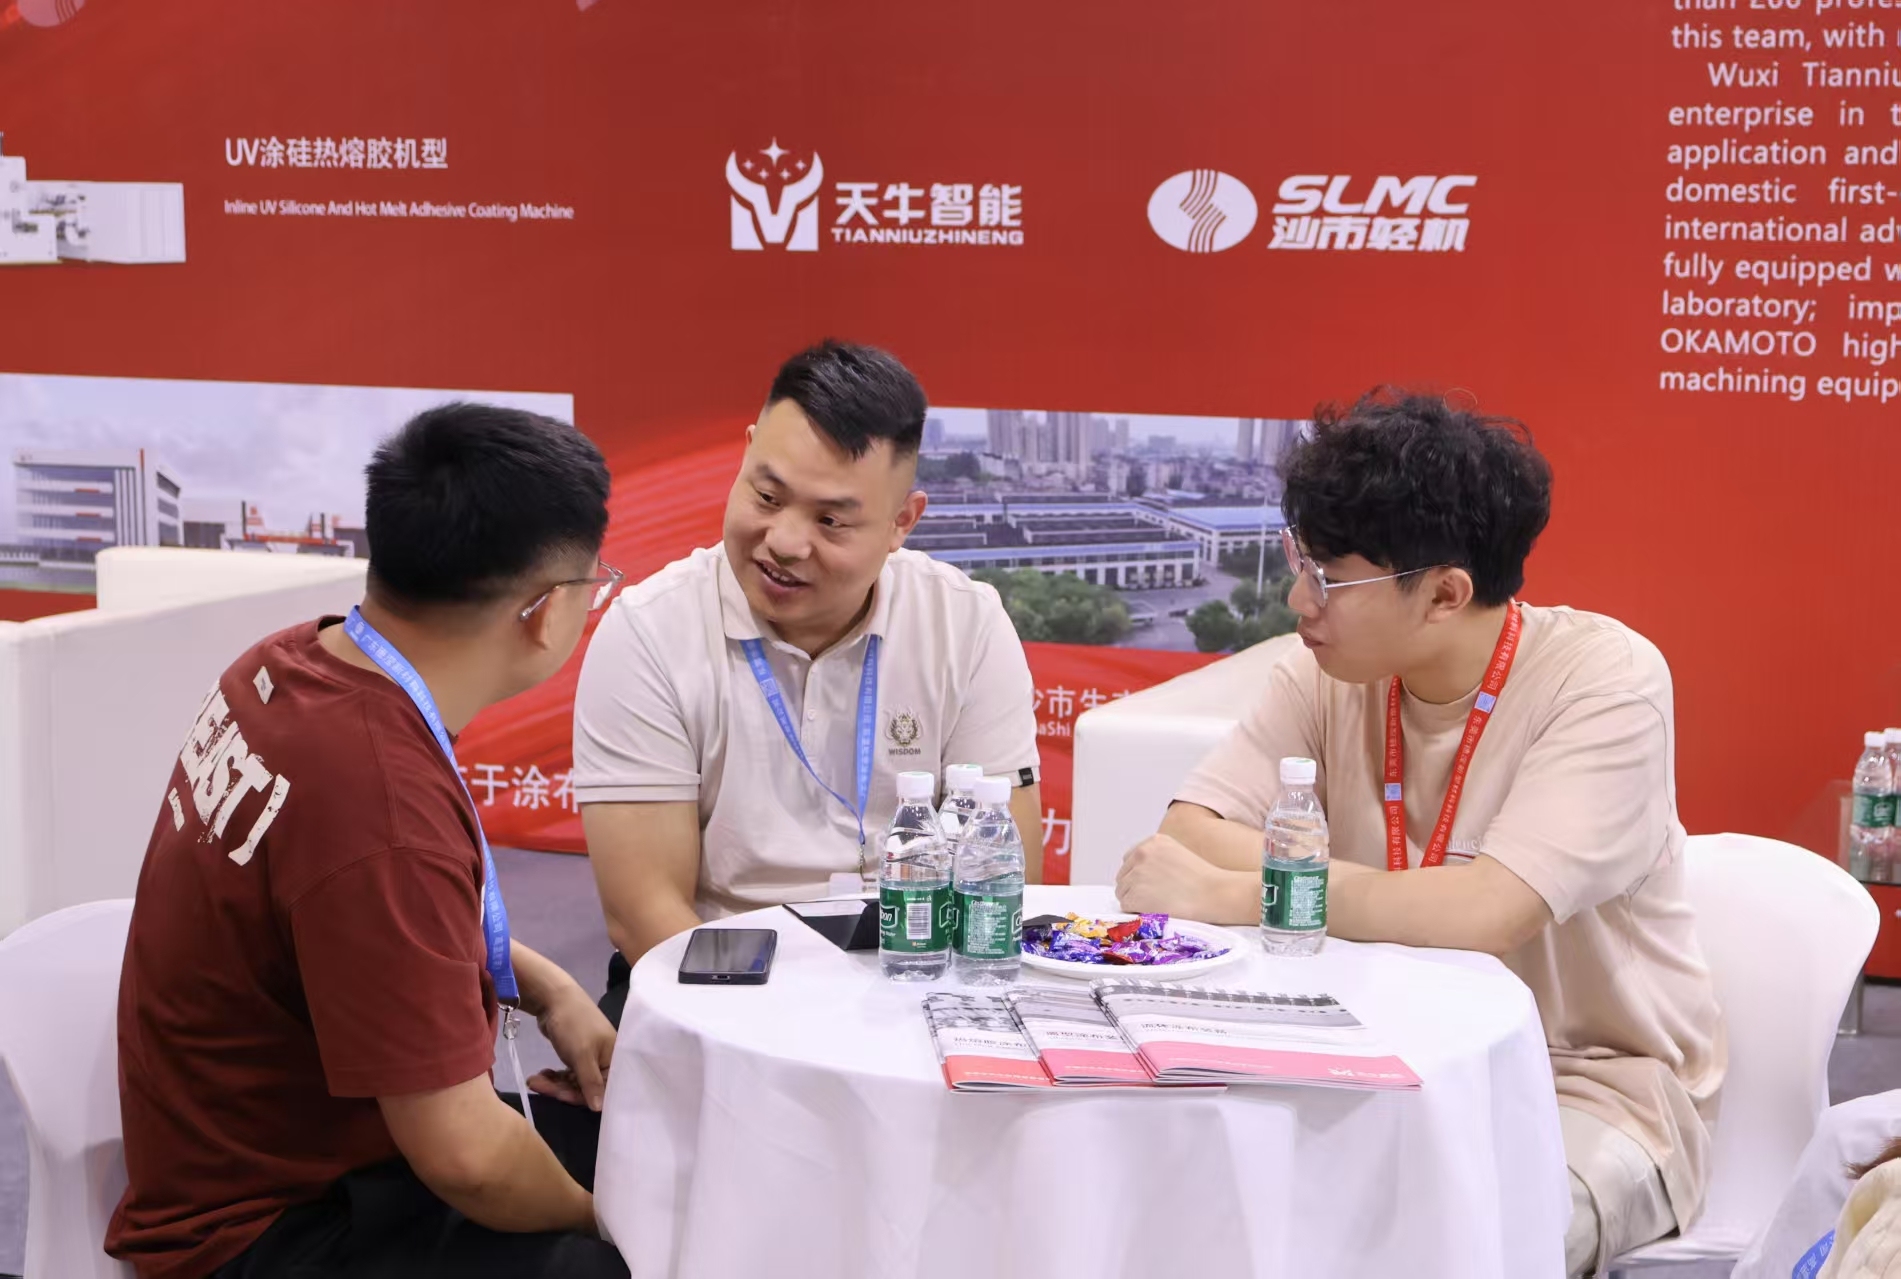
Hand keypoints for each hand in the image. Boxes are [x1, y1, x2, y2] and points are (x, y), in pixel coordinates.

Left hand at [531, 983, 616, 1111]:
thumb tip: (600, 1109)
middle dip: (561, 1089)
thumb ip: (591, 1083)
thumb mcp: (582, 1055)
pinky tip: (540, 1075)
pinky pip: (567, 1074)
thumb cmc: (574, 1025)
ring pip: (573, 1082)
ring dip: (554, 1084)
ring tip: (533, 1080)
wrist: (553, 998)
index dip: (582, 1097)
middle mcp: (605, 1060)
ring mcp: (590, 1058)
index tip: (561, 1096)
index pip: (603, 1090)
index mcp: (614, 1059)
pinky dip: (554, 1076)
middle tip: (539, 1085)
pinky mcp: (576, 1055)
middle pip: (585, 1088)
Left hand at [1115, 833, 1253, 923]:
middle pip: (1123, 875)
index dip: (1138, 875)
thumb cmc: (1202, 880)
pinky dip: (1137, 910)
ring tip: (1159, 903)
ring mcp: (1137, 873)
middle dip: (1134, 887)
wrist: (1214, 893)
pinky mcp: (1135, 894)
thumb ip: (1156, 857)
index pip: (1130, 859)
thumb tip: (1138, 872)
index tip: (1151, 885)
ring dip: (1135, 899)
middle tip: (1155, 898)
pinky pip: (1126, 905)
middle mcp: (1142, 854)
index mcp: (1152, 842)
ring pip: (1122, 891)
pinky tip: (1155, 909)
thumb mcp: (1178, 854)